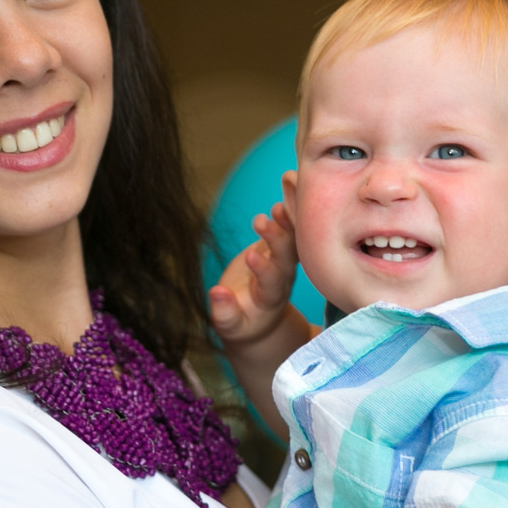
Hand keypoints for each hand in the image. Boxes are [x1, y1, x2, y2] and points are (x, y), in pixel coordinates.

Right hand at [209, 199, 301, 347]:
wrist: (258, 317)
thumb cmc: (241, 323)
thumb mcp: (230, 325)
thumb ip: (223, 312)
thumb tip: (216, 293)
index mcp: (271, 297)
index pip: (271, 281)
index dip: (263, 269)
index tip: (251, 256)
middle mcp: (284, 276)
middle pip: (286, 256)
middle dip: (276, 238)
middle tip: (262, 222)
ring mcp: (284, 258)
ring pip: (292, 237)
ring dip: (288, 218)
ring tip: (279, 202)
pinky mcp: (279, 244)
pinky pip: (289, 224)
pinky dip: (290, 205)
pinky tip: (289, 181)